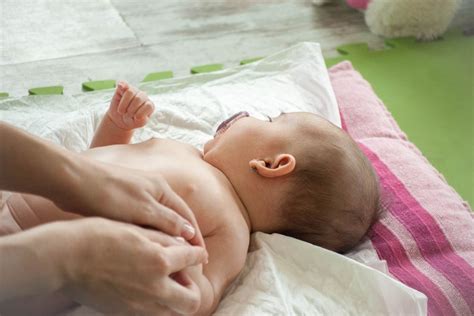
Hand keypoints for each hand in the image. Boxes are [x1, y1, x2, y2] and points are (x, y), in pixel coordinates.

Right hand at [42, 218, 206, 314]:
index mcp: (160, 261)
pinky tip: (147, 291)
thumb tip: (183, 242)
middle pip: (192, 301)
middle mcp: (155, 288)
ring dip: (176, 300)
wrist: (64, 259)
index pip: (193, 259)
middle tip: (183, 276)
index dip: (198, 254)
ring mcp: (140, 306)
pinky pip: (152, 315)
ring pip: (173, 313)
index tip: (197, 253)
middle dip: (193, 288)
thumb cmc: (98, 237)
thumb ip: (164, 238)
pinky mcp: (125, 314)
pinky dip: (157, 306)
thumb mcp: (136, 229)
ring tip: (165, 284)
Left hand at [56, 157, 205, 246]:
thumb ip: (168, 221)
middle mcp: (154, 189)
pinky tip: (150, 243)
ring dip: (169, 235)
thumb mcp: (142, 210)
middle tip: (192, 258)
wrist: (73, 182)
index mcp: (162, 188)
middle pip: (176, 216)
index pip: (187, 215)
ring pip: (160, 219)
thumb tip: (189, 232)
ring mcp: (138, 194)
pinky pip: (146, 220)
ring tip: (174, 254)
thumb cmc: (108, 195)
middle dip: (185, 236)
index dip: (196, 236)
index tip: (202, 254)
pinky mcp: (124, 200)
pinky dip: (153, 233)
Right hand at [107, 81, 154, 129]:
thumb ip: (142, 118)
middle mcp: (143, 96)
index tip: (135, 118)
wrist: (119, 119)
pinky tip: (120, 87)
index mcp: (149, 104)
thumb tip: (137, 111)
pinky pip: (123, 83)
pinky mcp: (123, 88)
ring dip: (124, 105)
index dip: (140, 113)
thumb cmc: (132, 121)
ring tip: (122, 110)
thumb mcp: (139, 123)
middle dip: (131, 110)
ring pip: (130, 92)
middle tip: (128, 114)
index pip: (148, 106)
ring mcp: (133, 91)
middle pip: (138, 99)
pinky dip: (122, 85)